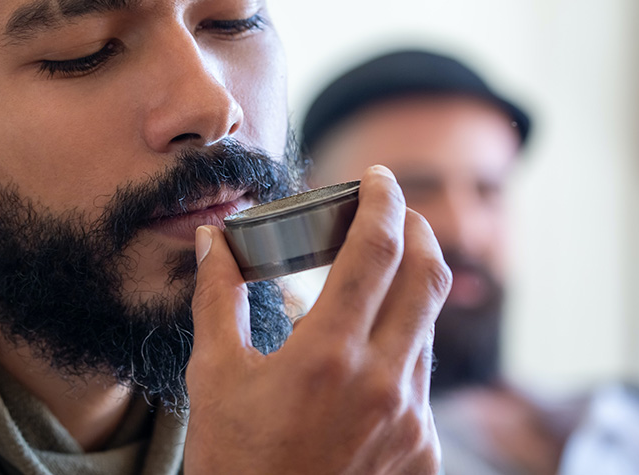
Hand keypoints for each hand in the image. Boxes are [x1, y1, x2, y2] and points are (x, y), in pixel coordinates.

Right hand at [184, 165, 449, 474]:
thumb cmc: (236, 462)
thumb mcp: (215, 376)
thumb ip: (217, 298)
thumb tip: (210, 242)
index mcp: (327, 356)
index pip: (376, 251)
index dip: (383, 202)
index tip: (378, 179)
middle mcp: (383, 382)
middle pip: (428, 276)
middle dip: (417, 230)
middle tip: (394, 211)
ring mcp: (411, 419)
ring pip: (428, 327)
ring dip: (409, 291)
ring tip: (373, 281)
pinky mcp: (424, 448)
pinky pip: (422, 378)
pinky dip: (401, 348)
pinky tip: (366, 356)